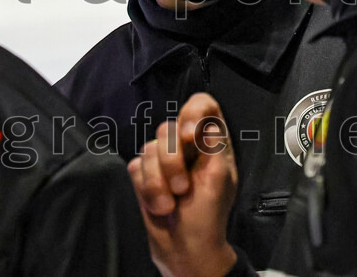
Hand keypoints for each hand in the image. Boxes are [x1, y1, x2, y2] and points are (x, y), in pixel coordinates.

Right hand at [127, 93, 239, 276]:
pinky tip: (159, 204)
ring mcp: (162, 159)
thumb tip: (204, 123)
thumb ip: (214, 146)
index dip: (193, 112)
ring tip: (171, 203)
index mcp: (211, 142)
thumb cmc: (208, 217)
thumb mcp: (220, 179)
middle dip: (172, 162)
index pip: (203, 106)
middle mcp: (185, 146)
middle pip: (167, 128)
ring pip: (148, 149)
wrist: (184, 249)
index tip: (189, 136)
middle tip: (183, 187)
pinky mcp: (144, 174)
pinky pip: (135, 167)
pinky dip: (147, 189)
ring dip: (159, 183)